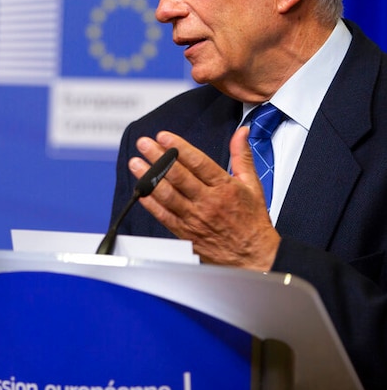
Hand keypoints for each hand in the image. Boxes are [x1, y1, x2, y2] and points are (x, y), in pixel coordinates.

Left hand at [129, 128, 280, 270]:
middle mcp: (208, 202)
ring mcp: (195, 218)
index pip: (199, 163)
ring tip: (136, 163)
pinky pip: (164, 216)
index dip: (179, 148)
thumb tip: (241, 133)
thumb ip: (242, 156)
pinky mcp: (185, 232)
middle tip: (144, 144)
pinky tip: (139, 191)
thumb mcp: (252, 185)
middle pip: (178, 176)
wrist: (254, 256)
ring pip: (168, 195)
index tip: (164, 137)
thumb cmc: (252, 220)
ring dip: (149, 178)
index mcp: (225, 187)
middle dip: (158, 157)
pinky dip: (150, 203)